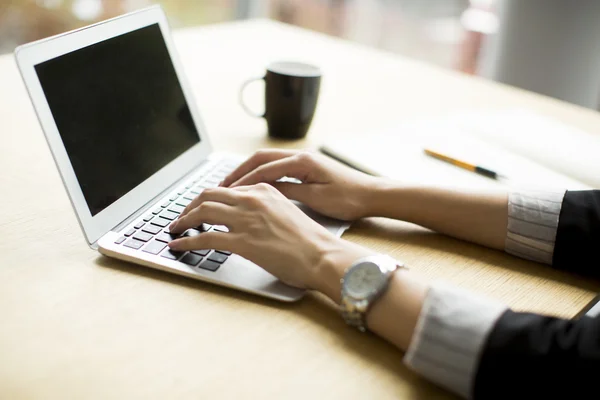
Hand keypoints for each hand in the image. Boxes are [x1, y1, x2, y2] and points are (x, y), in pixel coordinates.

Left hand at [168, 183, 372, 295]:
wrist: (323, 255)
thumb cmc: (311, 241)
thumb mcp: (287, 214)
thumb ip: (266, 210)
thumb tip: (250, 220)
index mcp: (264, 190)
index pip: (226, 189)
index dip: (207, 199)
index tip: (199, 208)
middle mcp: (253, 199)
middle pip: (208, 195)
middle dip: (189, 206)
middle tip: (181, 217)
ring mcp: (246, 219)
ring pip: (202, 212)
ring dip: (182, 221)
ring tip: (174, 229)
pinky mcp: (242, 241)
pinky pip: (204, 238)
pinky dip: (186, 241)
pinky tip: (177, 245)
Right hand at [220, 149, 381, 220]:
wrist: (373, 194)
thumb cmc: (349, 198)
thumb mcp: (316, 199)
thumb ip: (287, 191)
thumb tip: (262, 190)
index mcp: (302, 162)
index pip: (263, 169)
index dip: (242, 181)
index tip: (224, 192)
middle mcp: (301, 156)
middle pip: (260, 158)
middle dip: (238, 172)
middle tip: (220, 186)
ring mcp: (304, 160)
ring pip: (267, 161)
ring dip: (248, 172)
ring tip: (231, 186)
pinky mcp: (307, 167)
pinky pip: (277, 167)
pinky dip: (261, 175)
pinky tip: (253, 186)